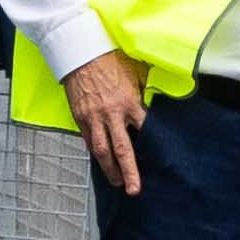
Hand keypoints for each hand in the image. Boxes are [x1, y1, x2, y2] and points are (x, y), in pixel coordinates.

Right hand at [57, 47, 150, 199]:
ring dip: (109, 169)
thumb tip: (155, 97)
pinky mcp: (80, 117)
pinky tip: (101, 161)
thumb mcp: (135, 71)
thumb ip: (144, 90)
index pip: (145, 130)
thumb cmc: (110, 58)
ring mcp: (94, 117)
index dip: (152, 146)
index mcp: (129, 102)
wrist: (81, 51)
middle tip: (134, 189)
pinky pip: (88, 140)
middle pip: (122, 149)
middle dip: (129, 171)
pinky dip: (95, 153)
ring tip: (116, 182)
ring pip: (102, 150)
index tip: (159, 160)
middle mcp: (112, 114)